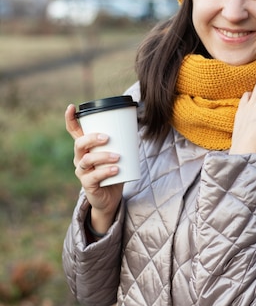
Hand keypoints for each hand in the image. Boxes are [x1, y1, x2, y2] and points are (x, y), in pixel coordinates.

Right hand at [65, 104, 122, 232]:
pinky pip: (93, 177)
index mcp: (85, 148)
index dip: (70, 119)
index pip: (74, 131)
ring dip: (102, 156)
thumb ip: (122, 143)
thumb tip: (135, 125)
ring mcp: (82, 171)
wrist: (110, 198)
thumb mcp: (116, 155)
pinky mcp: (87, 184)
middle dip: (91, 138)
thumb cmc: (113, 173)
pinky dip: (105, 172)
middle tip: (107, 138)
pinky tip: (115, 170)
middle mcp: (80, 158)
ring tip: (117, 157)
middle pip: (79, 144)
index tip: (71, 107)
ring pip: (86, 160)